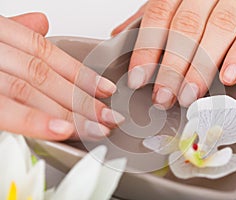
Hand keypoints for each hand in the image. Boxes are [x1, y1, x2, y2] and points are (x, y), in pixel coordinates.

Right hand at [0, 13, 124, 140]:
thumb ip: (17, 31)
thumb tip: (41, 22)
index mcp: (1, 34)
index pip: (47, 54)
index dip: (81, 74)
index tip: (108, 90)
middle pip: (46, 75)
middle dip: (82, 99)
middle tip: (109, 117)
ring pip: (33, 92)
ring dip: (70, 112)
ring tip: (96, 128)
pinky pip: (7, 111)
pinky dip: (36, 121)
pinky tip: (63, 130)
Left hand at [113, 0, 235, 108]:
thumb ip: (153, 15)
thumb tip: (120, 35)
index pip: (158, 16)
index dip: (147, 48)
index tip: (139, 78)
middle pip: (186, 28)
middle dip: (173, 66)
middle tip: (164, 96)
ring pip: (219, 29)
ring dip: (202, 66)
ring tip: (189, 94)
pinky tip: (228, 76)